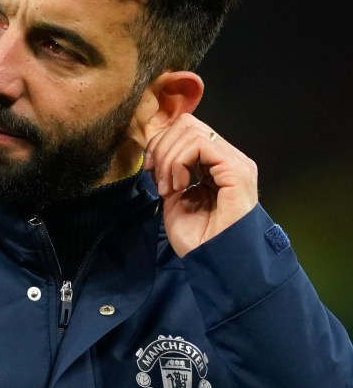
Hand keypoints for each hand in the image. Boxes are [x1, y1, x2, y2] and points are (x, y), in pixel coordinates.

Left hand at [142, 113, 257, 257]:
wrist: (215, 263)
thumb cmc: (197, 238)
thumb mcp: (174, 197)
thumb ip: (169, 170)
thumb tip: (154, 149)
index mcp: (214, 163)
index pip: (184, 130)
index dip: (160, 144)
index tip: (150, 171)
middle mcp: (227, 158)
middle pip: (186, 124)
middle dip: (162, 148)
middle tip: (159, 181)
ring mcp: (234, 162)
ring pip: (190, 130)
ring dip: (169, 158)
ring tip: (170, 188)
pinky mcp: (236, 170)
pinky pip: (200, 144)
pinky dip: (179, 162)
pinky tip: (179, 186)